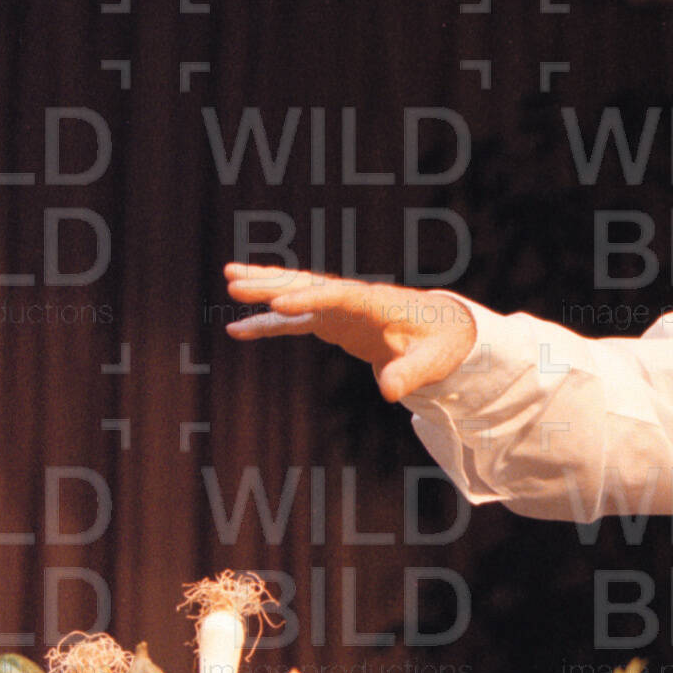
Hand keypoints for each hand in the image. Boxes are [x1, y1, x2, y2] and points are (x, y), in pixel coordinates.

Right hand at [222, 264, 475, 402]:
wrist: (443, 331)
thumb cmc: (441, 343)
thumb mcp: (433, 362)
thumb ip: (411, 374)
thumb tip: (391, 392)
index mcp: (378, 302)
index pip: (339, 295)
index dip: (309, 298)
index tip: (279, 304)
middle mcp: (354, 298)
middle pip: (309, 286)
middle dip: (273, 283)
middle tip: (235, 282)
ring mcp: (340, 308)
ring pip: (296, 294)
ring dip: (264, 288)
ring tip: (228, 280)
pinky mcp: (332, 322)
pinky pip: (293, 321)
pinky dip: (267, 323)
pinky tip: (236, 329)